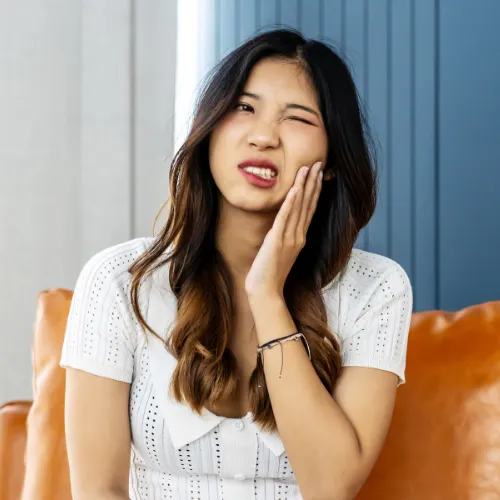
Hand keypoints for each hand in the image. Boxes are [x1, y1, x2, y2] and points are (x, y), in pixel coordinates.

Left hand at [245, 161, 322, 298]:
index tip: (318, 174)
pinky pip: (285, 218)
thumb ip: (284, 237)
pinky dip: (290, 203)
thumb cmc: (270, 274)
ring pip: (299, 208)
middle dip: (313, 182)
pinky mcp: (277, 241)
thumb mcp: (280, 251)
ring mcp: (289, 239)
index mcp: (299, 238)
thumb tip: (282, 225)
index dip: (314, 190)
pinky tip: (294, 189)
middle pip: (308, 205)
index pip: (309, 209)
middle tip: (319, 163)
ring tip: (308, 169)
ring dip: (304, 186)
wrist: (266, 292)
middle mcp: (298, 236)